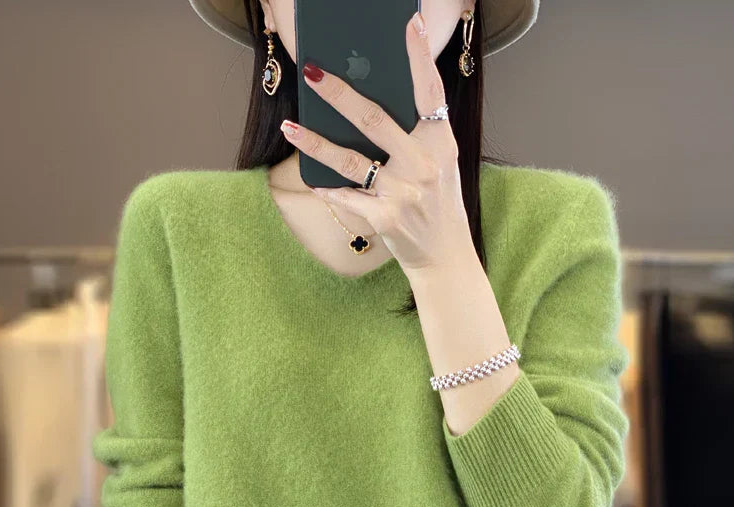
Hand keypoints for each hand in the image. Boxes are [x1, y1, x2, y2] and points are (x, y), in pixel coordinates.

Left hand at [279, 10, 477, 276]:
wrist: (444, 256)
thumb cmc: (438, 203)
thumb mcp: (440, 164)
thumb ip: (417, 134)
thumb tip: (372, 101)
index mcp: (441, 143)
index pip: (430, 92)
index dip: (418, 56)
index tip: (409, 23)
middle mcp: (423, 164)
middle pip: (374, 119)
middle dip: (339, 93)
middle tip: (313, 71)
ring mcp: (402, 192)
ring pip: (349, 159)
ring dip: (314, 142)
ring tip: (289, 126)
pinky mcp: (383, 218)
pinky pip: (345, 196)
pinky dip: (328, 189)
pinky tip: (313, 182)